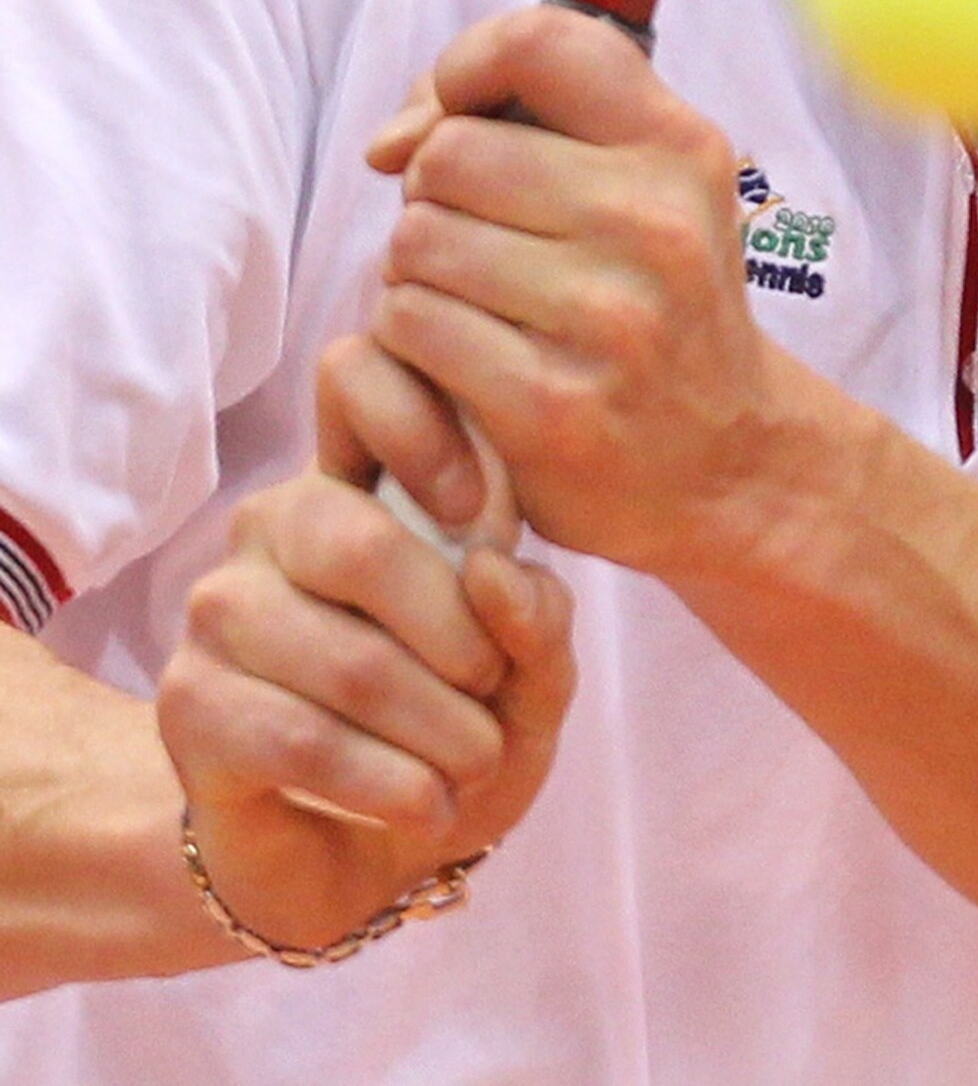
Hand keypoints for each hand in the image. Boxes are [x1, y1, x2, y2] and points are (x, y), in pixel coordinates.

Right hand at [155, 391, 572, 957]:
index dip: (426, 427)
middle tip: (495, 695)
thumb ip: (537, 618)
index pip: (355, 374)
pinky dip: (384, 781)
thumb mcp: (532, 676)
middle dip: (453, 634)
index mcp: (357, 479)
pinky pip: (298, 736)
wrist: (375, 856)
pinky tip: (424, 806)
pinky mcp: (188, 704)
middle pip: (358, 540)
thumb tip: (497, 569)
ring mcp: (220, 610)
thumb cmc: (458, 733)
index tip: (488, 524)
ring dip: (432, 728)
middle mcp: (273, 523)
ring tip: (472, 768)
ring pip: (342, 658)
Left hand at [361, 3, 801, 576]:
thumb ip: (524, 121)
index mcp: (678, 148)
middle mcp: (653, 221)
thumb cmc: (656, 307)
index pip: (538, 42)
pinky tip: (459, 360)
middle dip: (434, 194)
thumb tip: (393, 142)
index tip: (458, 118)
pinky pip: (408, 324)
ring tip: (472, 303)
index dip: (465, 67)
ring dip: (417, 271)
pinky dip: (409, 340)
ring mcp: (605, 316)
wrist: (727, 465)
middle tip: (477, 242)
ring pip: (415, 238)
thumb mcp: (642, 188)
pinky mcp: (549, 405)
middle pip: (450, 152)